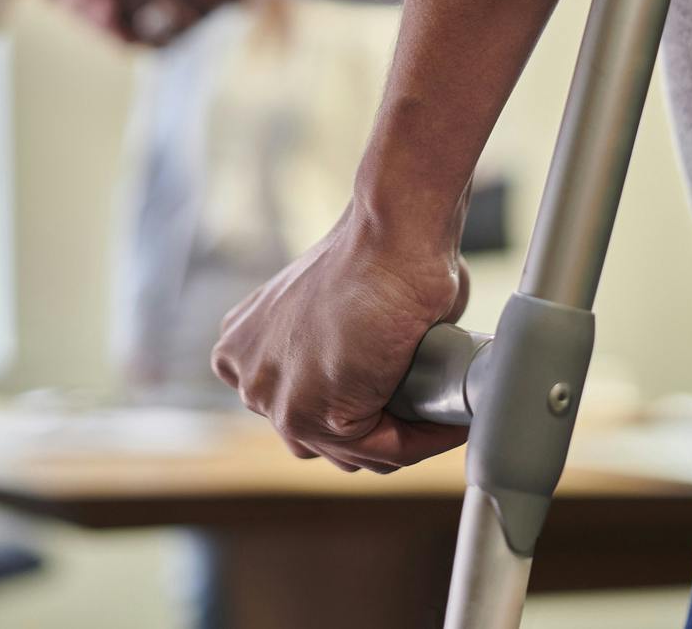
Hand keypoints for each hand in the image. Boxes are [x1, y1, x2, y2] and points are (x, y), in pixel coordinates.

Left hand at [211, 195, 471, 471]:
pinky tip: (449, 422)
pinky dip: (423, 440)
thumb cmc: (374, 259)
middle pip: (317, 439)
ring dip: (400, 440)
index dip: (352, 410)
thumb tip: (374, 376)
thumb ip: (332, 351)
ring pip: (351, 452)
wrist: (391, 239)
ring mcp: (275, 400)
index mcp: (242, 349)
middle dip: (372, 431)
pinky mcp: (317, 415)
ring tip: (437, 418)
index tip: (395, 400)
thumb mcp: (327, 312)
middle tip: (421, 411)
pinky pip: (384, 450)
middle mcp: (247, 377)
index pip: (296, 412)